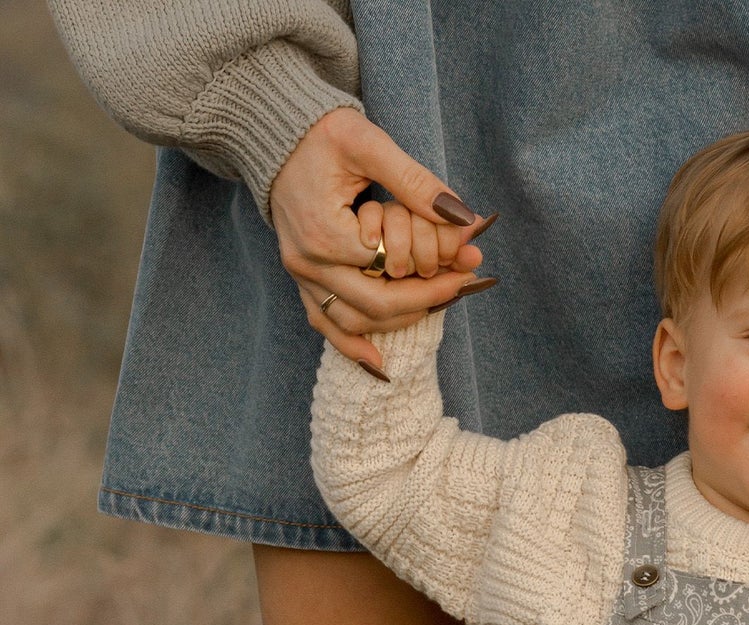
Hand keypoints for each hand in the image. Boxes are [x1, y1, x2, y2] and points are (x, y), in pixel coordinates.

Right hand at [270, 109, 493, 371]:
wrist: (273, 133)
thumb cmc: (319, 134)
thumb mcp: (367, 142)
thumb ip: (414, 180)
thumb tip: (462, 216)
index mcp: (324, 233)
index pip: (391, 268)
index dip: (435, 268)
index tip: (471, 258)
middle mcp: (308, 262)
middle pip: (376, 304)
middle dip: (426, 297)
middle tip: (463, 283)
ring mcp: (301, 275)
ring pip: (354, 321)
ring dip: (399, 320)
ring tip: (438, 302)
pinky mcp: (301, 279)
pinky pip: (324, 322)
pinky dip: (351, 345)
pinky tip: (379, 363)